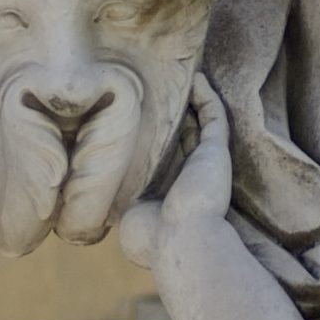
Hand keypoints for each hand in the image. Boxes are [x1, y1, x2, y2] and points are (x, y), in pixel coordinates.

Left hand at [119, 78, 231, 270]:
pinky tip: (198, 80)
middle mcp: (189, 176)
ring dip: (193, 102)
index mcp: (170, 192)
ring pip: (201, 124)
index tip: (140, 121)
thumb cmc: (152, 236)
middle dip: (173, 117)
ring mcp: (205, 162)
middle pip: (183, 138)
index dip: (157, 141)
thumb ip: (122, 204)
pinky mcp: (216, 151)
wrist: (180, 240)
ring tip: (181, 79)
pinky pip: (214, 117)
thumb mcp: (129, 220)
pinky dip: (208, 98)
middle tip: (160, 92)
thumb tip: (103, 201)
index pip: (164, 161)